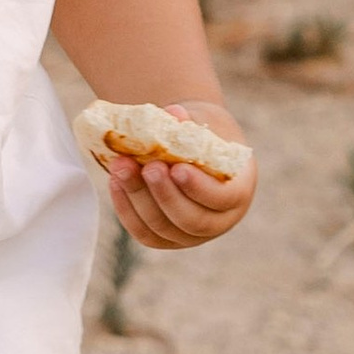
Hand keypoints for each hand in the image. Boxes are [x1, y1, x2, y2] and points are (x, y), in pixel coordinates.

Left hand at [103, 104, 256, 254]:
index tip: (176, 168)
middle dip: (164, 194)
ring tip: (121, 167)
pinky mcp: (167, 238)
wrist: (190, 147)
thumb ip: (189, 122)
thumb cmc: (201, 133)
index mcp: (238, 191)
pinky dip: (126, 209)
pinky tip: (115, 183)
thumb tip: (172, 114)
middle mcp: (220, 221)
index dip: (198, 187)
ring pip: (163, 228)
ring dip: (138, 198)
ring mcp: (192, 235)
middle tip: (146, 167)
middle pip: (191, 220)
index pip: (222, 198)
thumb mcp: (203, 122)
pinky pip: (144, 233)